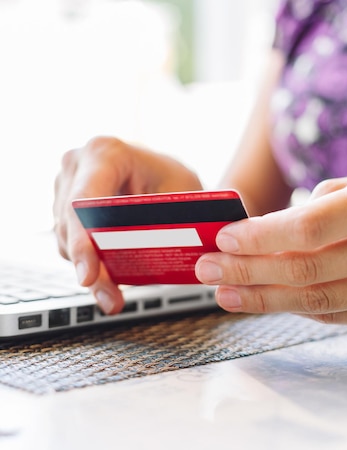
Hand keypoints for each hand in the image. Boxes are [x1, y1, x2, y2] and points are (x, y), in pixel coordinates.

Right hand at [53, 135, 201, 312]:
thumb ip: (164, 217)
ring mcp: (65, 187)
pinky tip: (108, 282)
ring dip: (90, 271)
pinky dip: (89, 265)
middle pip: (70, 224)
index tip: (89, 274)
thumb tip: (157, 248)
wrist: (162, 174)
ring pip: (66, 239)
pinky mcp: (64, 209)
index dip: (83, 240)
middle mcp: (77, 166)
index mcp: (105, 152)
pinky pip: (68, 244)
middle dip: (89, 265)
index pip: (83, 200)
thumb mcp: (180, 192)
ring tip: (113, 295)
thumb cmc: (172, 178)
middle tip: (110, 298)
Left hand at [195, 170, 346, 326]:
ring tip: (225, 292)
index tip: (224, 237)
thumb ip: (324, 202)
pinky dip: (296, 308)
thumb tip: (272, 229)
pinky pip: (337, 315)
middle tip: (207, 269)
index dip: (262, 237)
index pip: (311, 227)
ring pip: (318, 302)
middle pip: (307, 270)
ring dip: (263, 299)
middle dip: (247, 271)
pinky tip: (267, 299)